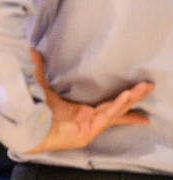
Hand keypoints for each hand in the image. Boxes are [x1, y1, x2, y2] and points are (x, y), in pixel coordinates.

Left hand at [25, 48, 153, 152]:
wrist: (30, 129)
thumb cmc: (37, 112)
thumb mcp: (43, 87)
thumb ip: (40, 70)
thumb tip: (33, 50)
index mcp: (83, 111)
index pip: (107, 105)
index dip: (122, 102)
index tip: (136, 94)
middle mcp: (90, 118)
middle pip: (117, 107)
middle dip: (134, 97)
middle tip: (148, 86)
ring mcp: (91, 125)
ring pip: (116, 111)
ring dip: (129, 99)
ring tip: (142, 88)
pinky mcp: (89, 129)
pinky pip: (106, 116)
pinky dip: (116, 106)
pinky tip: (126, 96)